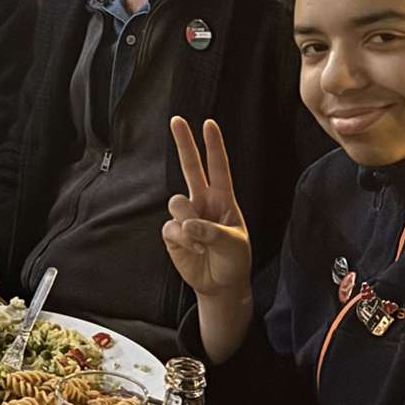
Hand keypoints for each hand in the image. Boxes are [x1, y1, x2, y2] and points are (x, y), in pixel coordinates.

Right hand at [163, 116, 252, 301]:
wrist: (220, 285)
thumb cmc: (234, 260)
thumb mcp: (234, 244)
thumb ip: (212, 231)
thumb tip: (187, 223)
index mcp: (223, 200)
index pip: (218, 168)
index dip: (214, 146)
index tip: (209, 124)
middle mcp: (202, 202)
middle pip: (190, 167)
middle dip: (184, 143)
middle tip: (176, 119)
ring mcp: (186, 216)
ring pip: (177, 202)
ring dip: (188, 222)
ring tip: (202, 242)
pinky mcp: (172, 233)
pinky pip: (170, 227)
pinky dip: (183, 241)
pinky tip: (194, 250)